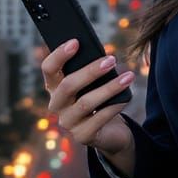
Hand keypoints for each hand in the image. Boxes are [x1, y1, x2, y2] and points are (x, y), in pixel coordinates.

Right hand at [40, 38, 134, 159]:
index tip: (76, 42)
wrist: (109, 130)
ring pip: (86, 102)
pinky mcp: (82, 136)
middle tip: (112, 60)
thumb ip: (90, 69)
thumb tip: (103, 55)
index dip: (59, 55)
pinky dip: (114, 106)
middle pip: (68, 85)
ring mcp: (68, 122)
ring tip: (128, 77)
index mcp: (54, 87)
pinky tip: (126, 97)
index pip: (49, 69)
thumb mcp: (92, 83)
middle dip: (91, 71)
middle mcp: (56, 105)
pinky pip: (99, 119)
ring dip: (109, 88)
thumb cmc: (99, 98)